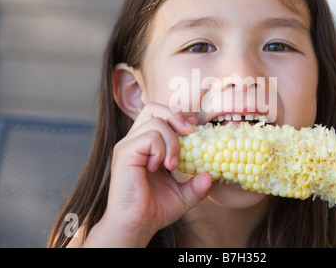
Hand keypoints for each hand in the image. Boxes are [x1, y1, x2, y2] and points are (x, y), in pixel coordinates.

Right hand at [85, 103, 211, 246]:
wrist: (137, 226)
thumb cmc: (154, 210)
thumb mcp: (183, 195)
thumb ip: (197, 185)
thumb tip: (210, 176)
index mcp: (146, 145)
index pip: (160, 116)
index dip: (179, 118)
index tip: (194, 130)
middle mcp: (135, 141)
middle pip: (154, 108)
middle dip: (176, 117)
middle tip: (189, 135)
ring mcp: (128, 145)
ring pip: (156, 121)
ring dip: (172, 141)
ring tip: (173, 164)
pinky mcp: (125, 152)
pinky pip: (149, 137)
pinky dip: (161, 149)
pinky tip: (160, 167)